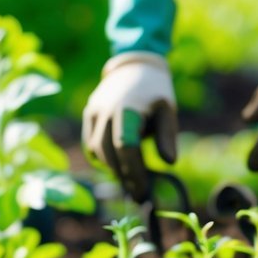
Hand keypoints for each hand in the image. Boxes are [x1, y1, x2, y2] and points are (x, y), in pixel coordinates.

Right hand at [82, 52, 176, 201]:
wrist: (134, 65)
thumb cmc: (155, 91)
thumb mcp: (167, 110)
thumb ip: (167, 136)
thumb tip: (168, 162)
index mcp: (128, 109)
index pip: (126, 147)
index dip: (134, 171)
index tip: (144, 189)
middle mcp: (107, 111)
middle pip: (109, 153)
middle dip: (123, 176)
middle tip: (137, 192)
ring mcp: (94, 111)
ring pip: (96, 150)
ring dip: (112, 168)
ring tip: (129, 180)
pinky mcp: (88, 113)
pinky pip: (89, 142)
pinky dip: (101, 157)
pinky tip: (117, 166)